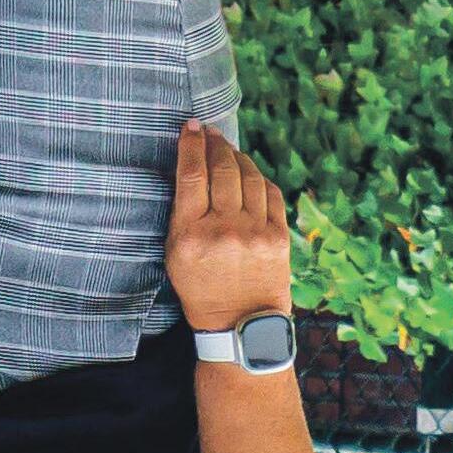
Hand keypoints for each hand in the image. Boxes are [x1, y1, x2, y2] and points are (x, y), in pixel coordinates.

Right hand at [165, 123, 293, 333]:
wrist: (239, 324)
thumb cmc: (200, 288)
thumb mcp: (175, 255)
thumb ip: (182, 215)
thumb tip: (192, 169)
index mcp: (191, 235)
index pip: (192, 176)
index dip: (191, 145)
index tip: (190, 127)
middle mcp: (224, 230)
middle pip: (222, 170)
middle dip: (215, 144)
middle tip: (209, 133)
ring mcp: (254, 232)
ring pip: (249, 176)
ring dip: (237, 157)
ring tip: (227, 150)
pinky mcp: (278, 237)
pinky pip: (270, 193)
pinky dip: (258, 179)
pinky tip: (249, 174)